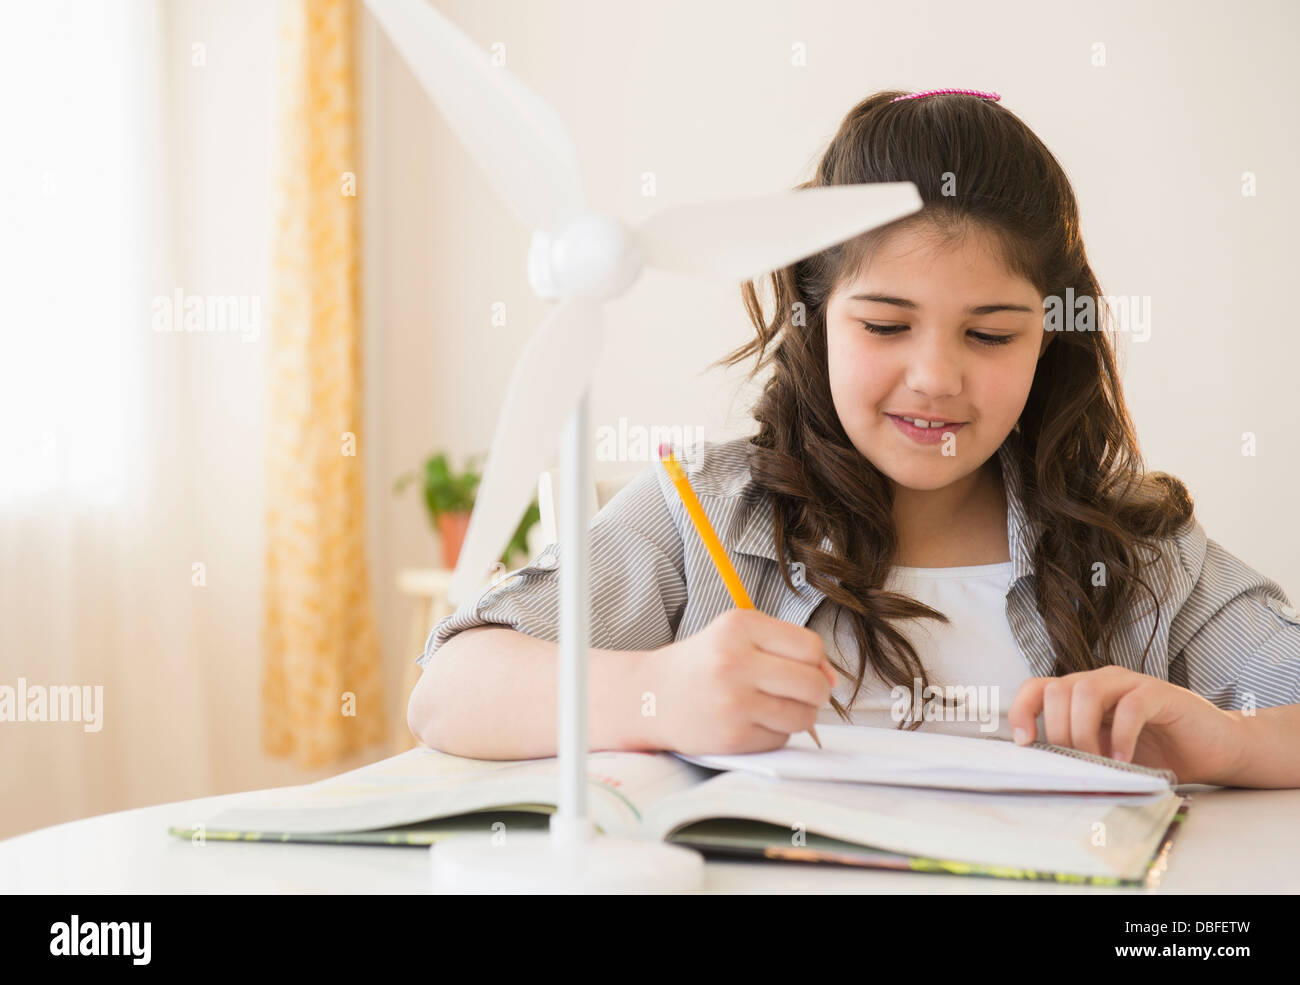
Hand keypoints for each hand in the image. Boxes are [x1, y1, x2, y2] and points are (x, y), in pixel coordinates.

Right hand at [639, 608, 836, 755]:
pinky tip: (750, 722)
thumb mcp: (737, 636)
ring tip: (772, 707)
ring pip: (803, 716)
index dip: (817, 662)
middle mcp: (735, 662)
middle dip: (815, 693)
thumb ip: (786, 647)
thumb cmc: (702, 664)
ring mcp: (733, 702)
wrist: (650, 696)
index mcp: (739, 627)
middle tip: (796, 693)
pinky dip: (774, 734)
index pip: (810, 646)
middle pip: (813, 684)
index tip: (806, 670)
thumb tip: (832, 679)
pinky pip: (781, 739)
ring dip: (798, 716)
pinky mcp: (732, 736)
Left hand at [1007, 665, 1244, 784]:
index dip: (1023, 710)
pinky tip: (1125, 760)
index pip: (1037, 688)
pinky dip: (1121, 736)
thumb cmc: (1158, 752)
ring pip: (1085, 692)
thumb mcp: (1107, 751)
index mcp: (1082, 693)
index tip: (1023, 743)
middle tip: (1077, 763)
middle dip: (1058, 731)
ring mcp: (1130, 684)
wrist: (1215, 749)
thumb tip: (1045, 770)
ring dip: (1084, 732)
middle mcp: (1102, 681)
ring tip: (1099, 762)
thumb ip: (1080, 750)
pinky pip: (1130, 706)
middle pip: (1057, 690)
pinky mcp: (1160, 694)